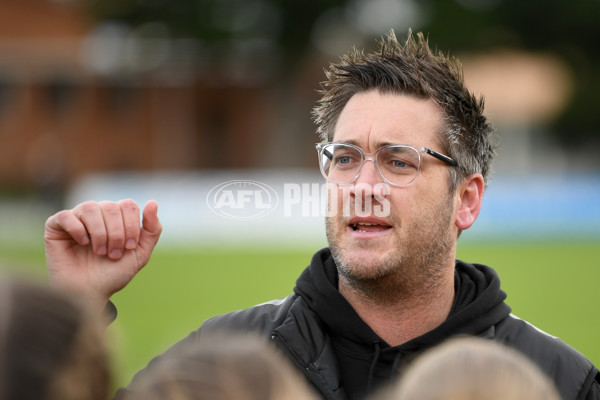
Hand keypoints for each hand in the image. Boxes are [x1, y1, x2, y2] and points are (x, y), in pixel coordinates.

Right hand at [44, 199, 161, 307]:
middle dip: (117, 233)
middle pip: (111, 206)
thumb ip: (152, 229)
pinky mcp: (55, 227)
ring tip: (99, 252)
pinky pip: (66, 216)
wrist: (88, 294)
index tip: (129, 248)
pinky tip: (82, 243)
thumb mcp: (140, 254)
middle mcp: (97, 213)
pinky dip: (78, 230)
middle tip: (113, 254)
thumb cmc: (113, 274)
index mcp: (117, 217)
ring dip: (100, 233)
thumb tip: (153, 202)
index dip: (131, 226)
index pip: (128, 205)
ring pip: (91, 208)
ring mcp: (76, 218)